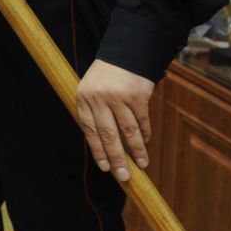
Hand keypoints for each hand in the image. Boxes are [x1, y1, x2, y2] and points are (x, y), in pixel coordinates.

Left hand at [76, 59, 154, 182]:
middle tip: (124, 176)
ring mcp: (118, 97)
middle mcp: (99, 99)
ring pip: (128, 131)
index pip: (89, 131)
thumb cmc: (106, 77)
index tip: (106, 168)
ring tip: (142, 165)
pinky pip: (142, 120)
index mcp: (83, 98)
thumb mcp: (91, 91)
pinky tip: (147, 142)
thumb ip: (94, 114)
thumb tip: (104, 148)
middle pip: (109, 135)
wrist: (124, 53)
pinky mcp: (137, 95)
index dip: (98, 151)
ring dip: (137, 150)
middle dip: (117, 159)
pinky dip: (145, 133)